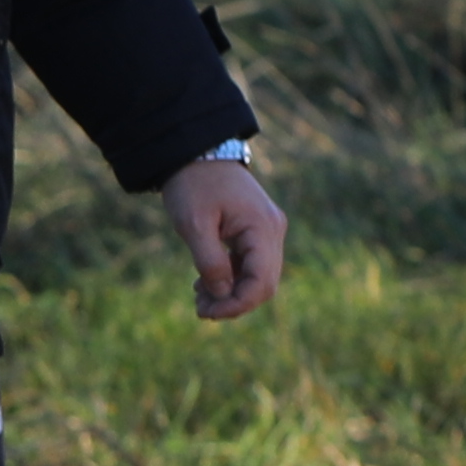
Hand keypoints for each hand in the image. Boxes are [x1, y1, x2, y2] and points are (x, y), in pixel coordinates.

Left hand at [163, 156, 288, 322]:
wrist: (196, 153)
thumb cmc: (193, 185)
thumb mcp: (194, 225)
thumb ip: (210, 263)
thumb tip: (223, 295)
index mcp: (262, 227)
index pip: (262, 282)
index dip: (237, 304)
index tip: (207, 313)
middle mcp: (272, 230)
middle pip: (264, 284)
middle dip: (233, 302)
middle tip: (200, 308)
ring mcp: (267, 230)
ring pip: (258, 277)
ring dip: (231, 293)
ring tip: (198, 296)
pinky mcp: (256, 231)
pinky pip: (251, 265)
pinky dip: (231, 278)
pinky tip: (204, 282)